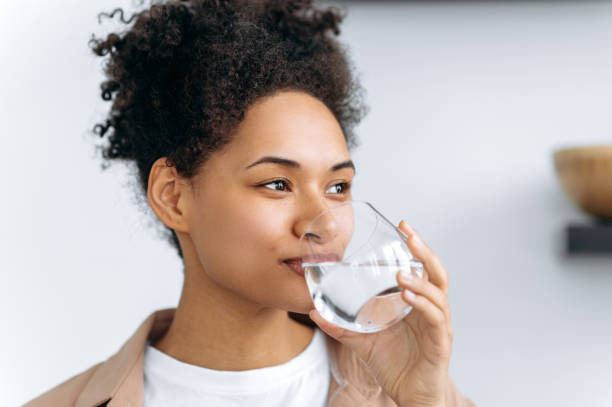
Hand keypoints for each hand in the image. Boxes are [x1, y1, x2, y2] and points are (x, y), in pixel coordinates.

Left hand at [309, 221, 452, 406]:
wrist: (410, 397)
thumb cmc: (395, 366)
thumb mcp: (363, 342)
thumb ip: (340, 326)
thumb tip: (312, 311)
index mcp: (417, 304)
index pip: (421, 268)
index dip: (415, 247)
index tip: (402, 226)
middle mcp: (432, 310)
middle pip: (436, 273)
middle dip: (424, 251)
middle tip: (408, 234)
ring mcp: (438, 326)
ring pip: (438, 294)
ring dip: (420, 280)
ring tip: (401, 273)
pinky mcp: (440, 344)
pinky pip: (435, 319)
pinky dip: (423, 305)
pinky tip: (407, 297)